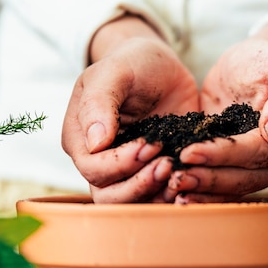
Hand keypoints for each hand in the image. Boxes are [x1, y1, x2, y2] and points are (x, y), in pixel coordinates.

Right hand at [62, 15, 198, 202]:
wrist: (161, 68)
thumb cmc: (133, 63)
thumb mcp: (115, 72)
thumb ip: (100, 103)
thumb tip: (94, 142)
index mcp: (79, 138)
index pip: (93, 168)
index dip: (121, 163)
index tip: (150, 144)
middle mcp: (97, 161)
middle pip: (109, 195)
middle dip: (139, 184)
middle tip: (168, 162)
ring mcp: (124, 172)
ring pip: (131, 204)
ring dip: (156, 195)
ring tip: (178, 172)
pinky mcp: (150, 173)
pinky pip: (156, 198)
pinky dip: (171, 194)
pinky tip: (188, 178)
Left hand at [163, 21, 267, 202]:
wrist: (254, 65)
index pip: (258, 153)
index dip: (224, 156)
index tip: (189, 153)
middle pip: (245, 177)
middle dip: (208, 179)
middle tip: (174, 177)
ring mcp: (266, 172)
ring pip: (234, 188)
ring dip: (203, 191)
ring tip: (172, 187)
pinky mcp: (244, 172)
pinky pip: (226, 190)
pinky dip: (203, 194)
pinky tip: (179, 196)